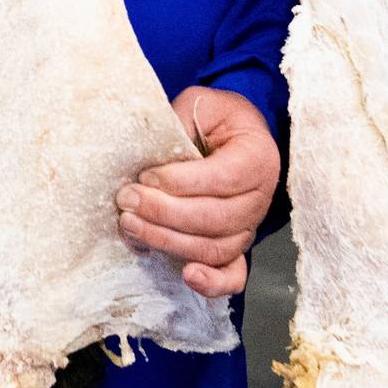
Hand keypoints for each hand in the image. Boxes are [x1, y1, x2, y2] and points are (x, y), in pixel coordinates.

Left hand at [117, 86, 280, 297]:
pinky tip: (186, 276)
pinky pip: (232, 276)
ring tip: (132, 225)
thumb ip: (182, 120)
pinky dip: (211, 282)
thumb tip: (150, 148)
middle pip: (214, 218)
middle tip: (128, 200)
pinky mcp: (237, 248)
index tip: (146, 175)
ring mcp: (249, 228)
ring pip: (213, 247)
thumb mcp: (202, 104)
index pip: (222, 178)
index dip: (181, 181)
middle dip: (164, 212)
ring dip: (169, 241)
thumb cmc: (218, 121)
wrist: (237, 138)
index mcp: (257, 158)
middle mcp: (259, 198)